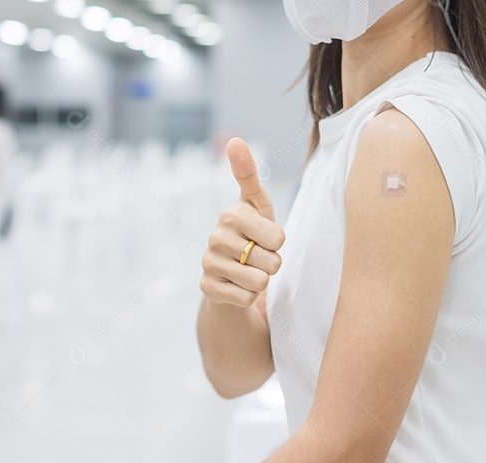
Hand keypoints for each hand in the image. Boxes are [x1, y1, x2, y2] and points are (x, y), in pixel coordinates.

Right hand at [200, 138, 285, 306]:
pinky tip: (237, 285)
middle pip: (272, 262)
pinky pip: (246, 299)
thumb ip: (249, 174)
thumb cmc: (252, 232)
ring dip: (261, 281)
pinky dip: (248, 296)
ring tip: (249, 270)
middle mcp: (215, 237)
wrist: (230, 269)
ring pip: (259, 283)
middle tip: (258, 256)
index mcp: (231, 214)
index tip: (265, 236)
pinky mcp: (206, 288)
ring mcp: (209, 263)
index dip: (278, 242)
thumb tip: (234, 140)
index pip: (279, 238)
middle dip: (272, 264)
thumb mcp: (257, 204)